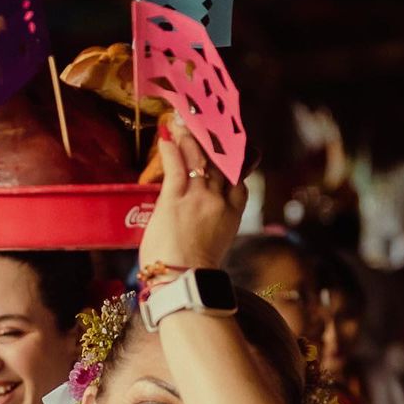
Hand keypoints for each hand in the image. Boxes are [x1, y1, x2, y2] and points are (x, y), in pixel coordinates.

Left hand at [137, 119, 247, 272]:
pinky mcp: (176, 200)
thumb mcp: (213, 245)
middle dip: (212, 140)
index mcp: (232, 215)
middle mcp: (220, 202)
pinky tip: (166, 137)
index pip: (237, 180)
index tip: (227, 144)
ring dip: (190, 137)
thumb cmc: (191, 273)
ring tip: (182, 121)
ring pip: (199, 159)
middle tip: (203, 120)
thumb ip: (211, 225)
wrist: (183, 283)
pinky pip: (177, 166)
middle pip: (220, 162)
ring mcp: (199, 199)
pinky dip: (171, 149)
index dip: (233, 159)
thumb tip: (199, 221)